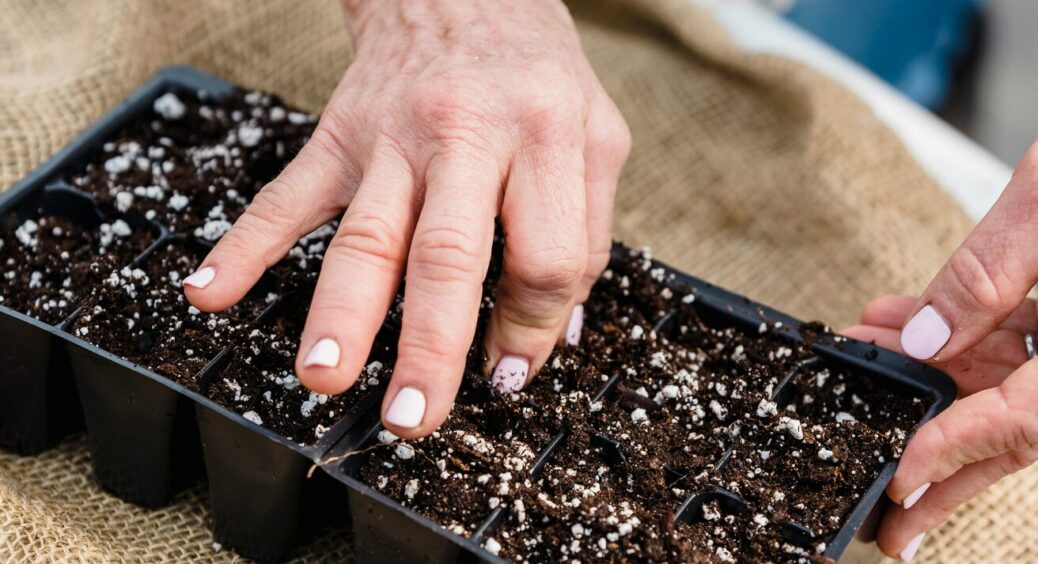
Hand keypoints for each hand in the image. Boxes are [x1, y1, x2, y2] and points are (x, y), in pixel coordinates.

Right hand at [183, 0, 630, 438]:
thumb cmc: (536, 71)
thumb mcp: (596, 137)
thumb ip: (587, 232)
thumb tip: (555, 335)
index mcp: (543, 137)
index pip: (545, 257)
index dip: (531, 328)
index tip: (508, 373)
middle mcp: (464, 137)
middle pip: (447, 254)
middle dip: (429, 344)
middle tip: (413, 415)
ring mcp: (392, 139)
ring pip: (364, 234)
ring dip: (339, 310)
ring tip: (322, 374)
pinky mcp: (339, 136)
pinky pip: (287, 194)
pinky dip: (244, 245)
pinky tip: (210, 291)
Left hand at [843, 142, 1037, 559]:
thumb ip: (988, 271)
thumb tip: (925, 336)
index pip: (1023, 423)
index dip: (955, 452)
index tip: (900, 478)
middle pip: (1016, 427)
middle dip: (946, 467)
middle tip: (889, 512)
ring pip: (1009, 379)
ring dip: (931, 374)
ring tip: (861, 369)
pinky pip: (1020, 334)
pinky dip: (961, 328)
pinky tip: (900, 320)